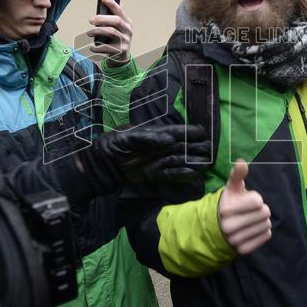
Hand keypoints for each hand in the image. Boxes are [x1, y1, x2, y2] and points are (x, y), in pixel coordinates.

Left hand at [76, 124, 210, 195]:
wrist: (95, 168)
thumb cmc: (107, 147)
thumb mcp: (124, 138)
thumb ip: (146, 138)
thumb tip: (168, 139)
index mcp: (150, 134)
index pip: (173, 131)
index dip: (188, 131)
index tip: (202, 131)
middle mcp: (155, 147)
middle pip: (179, 146)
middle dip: (195, 147)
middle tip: (211, 150)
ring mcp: (153, 161)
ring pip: (177, 160)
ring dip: (190, 161)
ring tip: (206, 163)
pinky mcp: (150, 175)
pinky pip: (168, 174)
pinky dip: (179, 174)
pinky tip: (191, 173)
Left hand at [86, 0, 132, 63]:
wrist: (121, 58)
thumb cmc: (117, 40)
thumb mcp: (119, 28)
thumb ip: (115, 17)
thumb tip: (107, 2)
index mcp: (127, 22)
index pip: (120, 10)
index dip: (112, 3)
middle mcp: (128, 31)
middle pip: (116, 20)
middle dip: (102, 18)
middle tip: (90, 20)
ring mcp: (125, 41)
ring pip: (110, 32)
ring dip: (97, 31)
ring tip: (89, 33)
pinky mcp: (120, 51)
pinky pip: (106, 47)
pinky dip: (97, 47)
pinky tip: (91, 47)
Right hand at [218, 160, 271, 254]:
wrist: (219, 228)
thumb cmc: (230, 204)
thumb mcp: (232, 188)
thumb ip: (237, 175)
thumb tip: (241, 162)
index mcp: (225, 210)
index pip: (257, 201)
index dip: (255, 199)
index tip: (246, 201)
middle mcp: (229, 227)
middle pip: (264, 213)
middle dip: (260, 210)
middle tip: (249, 211)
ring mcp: (236, 240)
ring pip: (266, 225)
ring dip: (262, 220)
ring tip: (251, 220)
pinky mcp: (243, 250)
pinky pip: (266, 236)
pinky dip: (264, 231)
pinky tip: (254, 229)